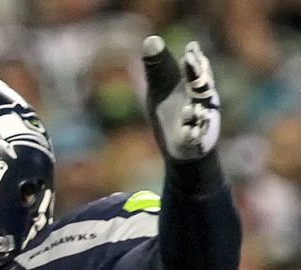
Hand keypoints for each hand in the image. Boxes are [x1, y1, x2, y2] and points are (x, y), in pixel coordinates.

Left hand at [142, 35, 220, 160]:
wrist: (180, 145)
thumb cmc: (170, 110)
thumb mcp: (160, 88)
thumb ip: (158, 66)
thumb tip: (151, 40)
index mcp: (193, 87)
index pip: (195, 71)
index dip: (194, 61)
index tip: (190, 49)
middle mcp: (201, 101)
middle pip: (202, 88)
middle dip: (197, 77)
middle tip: (191, 63)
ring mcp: (199, 121)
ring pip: (200, 114)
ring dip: (195, 111)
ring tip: (189, 108)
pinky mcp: (192, 141)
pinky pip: (193, 137)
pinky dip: (192, 134)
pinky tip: (190, 132)